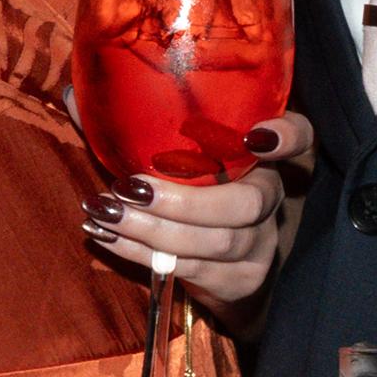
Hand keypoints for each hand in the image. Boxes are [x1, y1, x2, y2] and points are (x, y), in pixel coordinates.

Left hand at [79, 114, 314, 317]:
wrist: (216, 268)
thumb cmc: (187, 194)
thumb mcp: (172, 158)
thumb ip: (136, 127)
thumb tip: (74, 95)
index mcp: (263, 158)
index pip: (301, 138)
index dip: (289, 137)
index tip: (258, 135)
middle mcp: (272, 200)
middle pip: (247, 203)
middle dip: (184, 200)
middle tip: (129, 189)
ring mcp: (260, 245)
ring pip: (217, 243)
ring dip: (154, 230)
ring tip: (106, 213)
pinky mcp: (239, 281)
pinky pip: (193, 271)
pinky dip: (143, 254)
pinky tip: (108, 238)